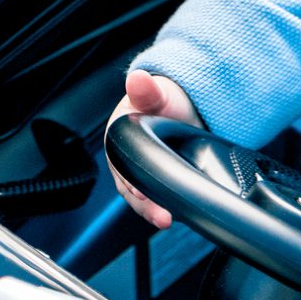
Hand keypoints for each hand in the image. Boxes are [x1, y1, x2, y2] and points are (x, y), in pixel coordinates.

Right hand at [107, 70, 203, 227]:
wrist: (182, 105)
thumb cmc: (161, 100)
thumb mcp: (155, 93)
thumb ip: (147, 90)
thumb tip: (137, 79)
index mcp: (117, 140)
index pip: (120, 166)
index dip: (130, 182)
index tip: (141, 192)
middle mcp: (127, 161)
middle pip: (132, 189)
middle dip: (145, 205)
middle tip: (161, 216)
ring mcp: (145, 173)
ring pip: (146, 198)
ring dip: (156, 210)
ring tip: (169, 220)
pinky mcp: (161, 181)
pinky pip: (161, 198)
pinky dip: (169, 207)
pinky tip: (181, 213)